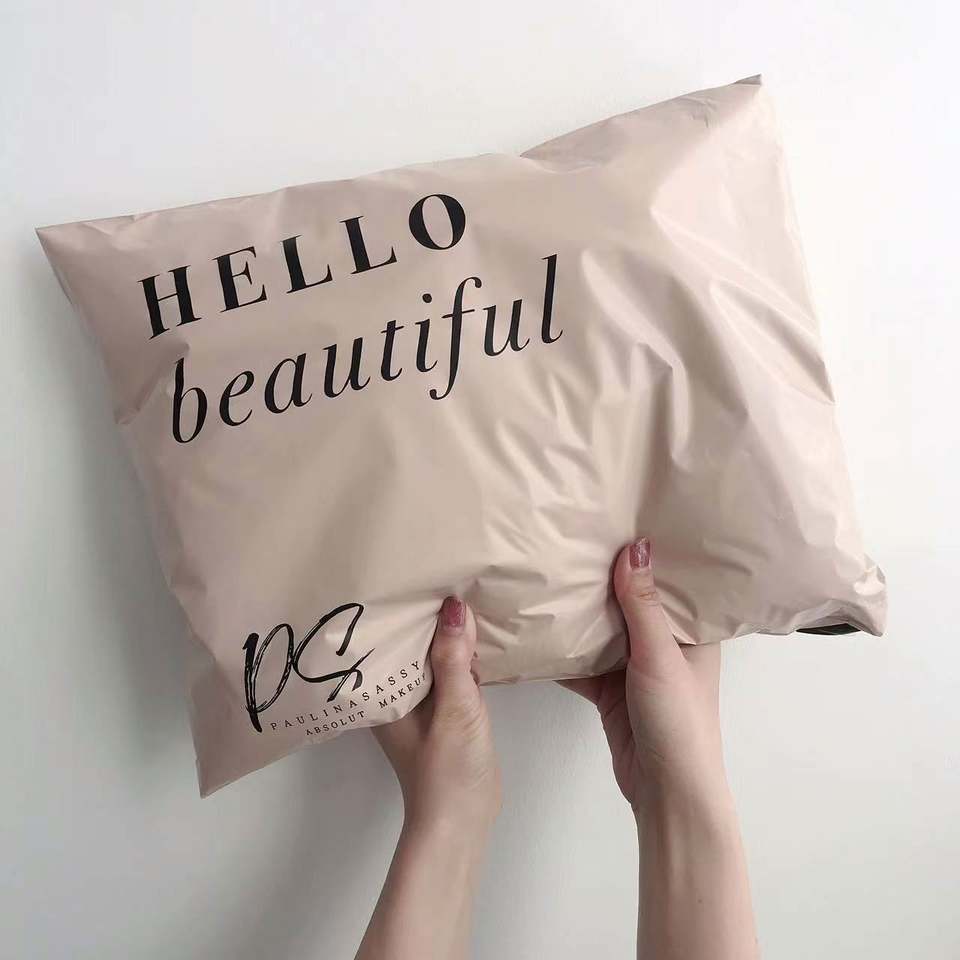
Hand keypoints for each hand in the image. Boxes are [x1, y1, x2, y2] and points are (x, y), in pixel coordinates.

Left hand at [357, 598, 499, 959]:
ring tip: (459, 590)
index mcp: (384, 693)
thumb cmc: (447, 768)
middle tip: (439, 569)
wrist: (463, 820)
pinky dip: (460, 655)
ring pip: (431, 657)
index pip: (387, 639)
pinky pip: (450, 672)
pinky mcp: (445, 710)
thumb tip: (453, 606)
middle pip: (408, 645)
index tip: (411, 572)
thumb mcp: (455, 707)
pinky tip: (475, 635)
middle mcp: (396, 694)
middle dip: (424, 615)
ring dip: (444, 635)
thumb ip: (453, 658)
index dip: (399, 608)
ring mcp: (420, 703)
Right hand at [561, 538, 726, 812]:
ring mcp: (635, 668)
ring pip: (603, 631)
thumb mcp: (661, 656)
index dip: (652, 555)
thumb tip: (634, 547)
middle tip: (575, 539)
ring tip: (550, 573)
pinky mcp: (609, 690)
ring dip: (581, 614)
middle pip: (631, 603)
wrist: (666, 793)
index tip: (624, 519)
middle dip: (606, 579)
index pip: (673, 583)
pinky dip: (563, 650)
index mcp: (692, 633)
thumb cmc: (679, 721)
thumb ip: (643, 605)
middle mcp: (664, 645)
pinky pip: (583, 661)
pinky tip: (537, 628)